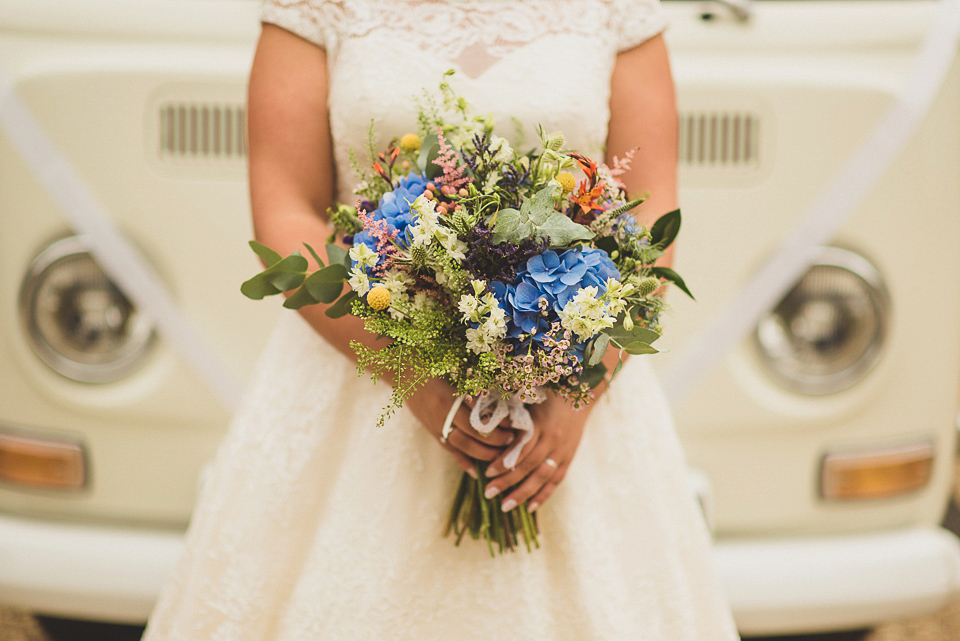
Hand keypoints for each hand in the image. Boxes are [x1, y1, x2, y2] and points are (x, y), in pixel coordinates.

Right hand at [406, 378, 514, 476]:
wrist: (406, 376)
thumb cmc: (435, 372)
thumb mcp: (456, 379)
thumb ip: (475, 392)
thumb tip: (500, 404)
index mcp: (452, 399)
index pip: (480, 417)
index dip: (499, 424)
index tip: (514, 424)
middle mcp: (445, 415)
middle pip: (474, 435)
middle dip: (496, 441)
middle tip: (512, 441)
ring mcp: (438, 427)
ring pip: (464, 447)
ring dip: (484, 454)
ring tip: (500, 455)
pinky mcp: (434, 434)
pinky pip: (451, 451)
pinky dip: (464, 463)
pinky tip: (477, 472)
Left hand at [482, 392, 590, 511]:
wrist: (579, 396)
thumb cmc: (546, 396)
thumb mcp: (528, 402)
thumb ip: (512, 418)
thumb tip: (486, 430)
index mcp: (541, 424)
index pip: (521, 448)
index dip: (504, 461)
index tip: (487, 471)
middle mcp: (553, 439)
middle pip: (529, 466)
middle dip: (508, 481)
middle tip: (489, 492)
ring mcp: (563, 451)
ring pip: (542, 476)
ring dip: (523, 493)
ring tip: (505, 506)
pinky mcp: (569, 458)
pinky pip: (556, 480)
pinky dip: (543, 495)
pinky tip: (530, 508)